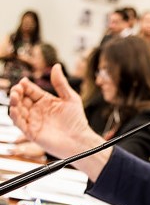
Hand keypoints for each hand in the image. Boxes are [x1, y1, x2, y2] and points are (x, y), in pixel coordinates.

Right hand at [9, 64, 107, 179]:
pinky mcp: (31, 132)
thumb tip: (56, 66)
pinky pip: (20, 124)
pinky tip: (15, 109)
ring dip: (14, 103)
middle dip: (17, 93)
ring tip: (15, 96)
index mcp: (45, 101)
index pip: (31, 91)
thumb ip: (61, 83)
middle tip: (18, 89)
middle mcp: (37, 111)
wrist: (80, 139)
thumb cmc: (77, 120)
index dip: (25, 86)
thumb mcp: (70, 98)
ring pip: (18, 110)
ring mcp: (33, 121)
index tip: (23, 81)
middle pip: (21, 99)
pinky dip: (15, 116)